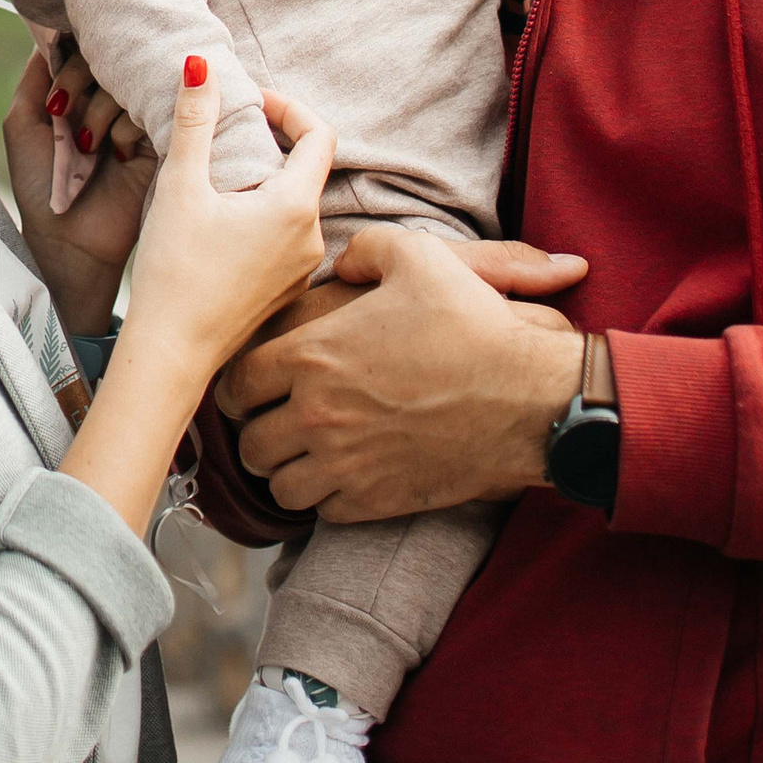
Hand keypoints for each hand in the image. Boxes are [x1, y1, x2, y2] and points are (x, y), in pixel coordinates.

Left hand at [2, 48, 153, 333]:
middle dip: (80, 79)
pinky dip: (126, 128)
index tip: (55, 94)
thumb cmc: (40, 186)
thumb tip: (52, 29)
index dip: (70, 59)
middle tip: (63, 115)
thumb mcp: (23, 124)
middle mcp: (111, 100)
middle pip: (108, 55)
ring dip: (100, 109)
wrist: (66, 243)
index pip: (85, 48)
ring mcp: (137, 119)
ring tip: (86, 148)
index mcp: (82, 93)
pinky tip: (117, 157)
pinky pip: (151, 109)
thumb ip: (36, 77)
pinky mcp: (161, 142)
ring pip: (128, 79)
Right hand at [122, 65, 335, 395]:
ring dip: (266, 181)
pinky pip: (286, 237)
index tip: (251, 102)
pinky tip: (221, 222)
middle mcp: (311, 239)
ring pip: (295, 204)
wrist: (170, 355)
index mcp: (294, 208)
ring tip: (220, 176)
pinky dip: (263, 215)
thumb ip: (195, 121)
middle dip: (272, 142)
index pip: (319, 135)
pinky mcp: (285, 291)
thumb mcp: (181, 186)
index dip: (289, 108)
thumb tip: (201, 64)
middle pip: (308, 169)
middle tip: (230, 131)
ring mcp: (302, 270)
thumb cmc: (174, 273)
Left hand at [217, 212, 591, 520]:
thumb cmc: (471, 322)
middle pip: (251, 443)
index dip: (236, 386)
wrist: (526, 396)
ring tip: (304, 454)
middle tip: (274, 422)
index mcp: (313, 356)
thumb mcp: (417, 256)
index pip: (237, 384)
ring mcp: (345, 464)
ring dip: (286, 469)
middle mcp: (318, 415)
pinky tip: (342, 475)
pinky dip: (323, 497)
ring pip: (279, 485)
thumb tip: (341, 266)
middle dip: (256, 431)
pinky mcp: (375, 500)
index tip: (249, 388)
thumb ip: (364, 251)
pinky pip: (321, 512)